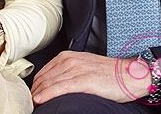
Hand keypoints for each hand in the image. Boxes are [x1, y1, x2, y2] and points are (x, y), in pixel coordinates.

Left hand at [31, 51, 148, 103]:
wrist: (130, 75)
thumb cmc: (110, 74)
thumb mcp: (84, 67)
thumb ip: (68, 72)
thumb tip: (55, 85)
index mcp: (68, 57)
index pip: (43, 72)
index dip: (35, 86)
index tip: (32, 96)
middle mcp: (70, 61)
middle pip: (43, 78)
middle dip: (34, 92)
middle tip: (30, 103)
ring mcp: (76, 70)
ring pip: (49, 83)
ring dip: (38, 95)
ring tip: (33, 105)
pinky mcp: (84, 80)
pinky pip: (60, 87)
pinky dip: (48, 94)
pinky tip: (40, 100)